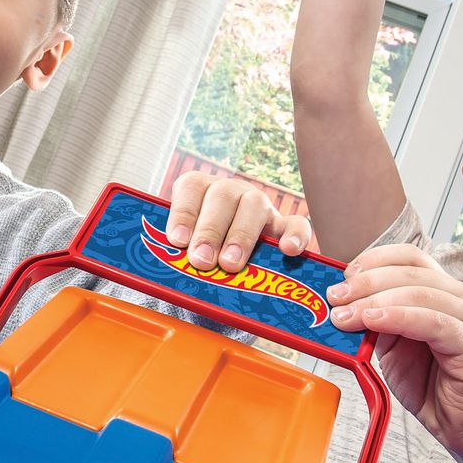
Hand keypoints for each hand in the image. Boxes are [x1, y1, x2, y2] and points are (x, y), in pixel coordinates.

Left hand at [164, 173, 311, 269]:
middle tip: (201, 261)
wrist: (227, 260)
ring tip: (229, 264)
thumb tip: (166, 274)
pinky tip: (287, 250)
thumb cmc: (201, 253)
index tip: (177, 240)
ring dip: (241, 236)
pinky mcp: (284, 226)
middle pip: (222, 197)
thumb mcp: (185, 248)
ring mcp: (260, 207)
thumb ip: (178, 254)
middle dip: (209, 231)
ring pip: (255, 206)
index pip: (191, 188)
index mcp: (201, 190)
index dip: (183, 213)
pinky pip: (296, 224)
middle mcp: (230, 192)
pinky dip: (294, 236)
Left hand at [327, 244, 462, 460]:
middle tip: (334, 297)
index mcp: (445, 291)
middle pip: (410, 272)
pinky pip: (432, 321)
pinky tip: (373, 322)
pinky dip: (398, 317)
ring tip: (344, 315)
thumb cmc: (434, 386)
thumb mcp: (395, 347)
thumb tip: (345, 303)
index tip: (343, 275)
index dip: (374, 260)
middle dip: (365, 282)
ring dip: (374, 300)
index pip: (409, 257)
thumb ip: (378, 321)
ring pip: (418, 293)